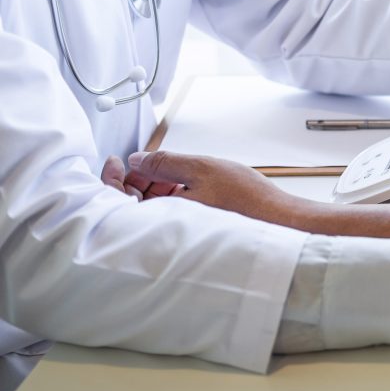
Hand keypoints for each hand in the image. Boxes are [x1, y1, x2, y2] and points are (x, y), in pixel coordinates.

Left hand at [101, 151, 301, 224]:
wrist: (278, 220)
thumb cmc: (246, 200)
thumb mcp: (202, 168)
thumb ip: (164, 162)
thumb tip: (135, 160)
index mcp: (162, 216)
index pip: (117, 200)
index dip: (111, 177)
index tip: (115, 160)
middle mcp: (167, 229)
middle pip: (133, 204)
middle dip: (137, 179)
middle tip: (152, 162)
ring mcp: (180, 231)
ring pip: (153, 207)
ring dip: (156, 187)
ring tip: (176, 173)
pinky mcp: (193, 230)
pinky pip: (170, 213)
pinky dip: (171, 197)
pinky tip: (186, 186)